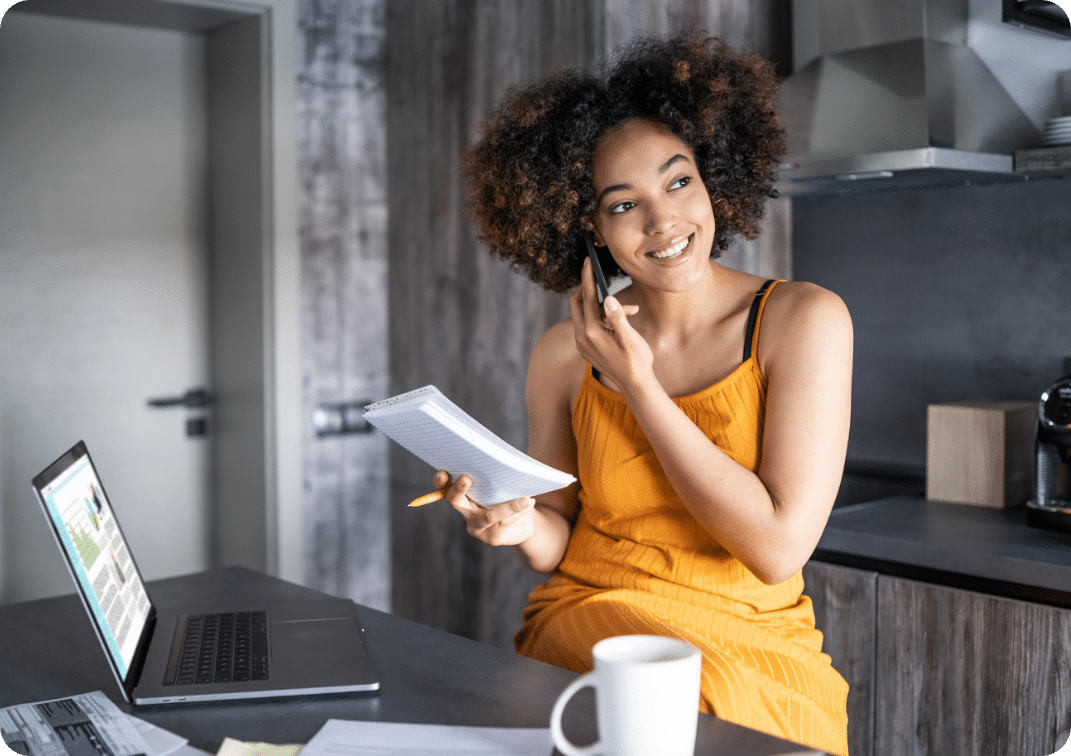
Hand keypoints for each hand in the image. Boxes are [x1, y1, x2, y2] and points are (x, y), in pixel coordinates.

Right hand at [434, 470, 537, 545]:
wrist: (526, 522)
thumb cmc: (511, 495)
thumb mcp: (504, 483)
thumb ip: (498, 474)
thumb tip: (505, 462)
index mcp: (464, 494)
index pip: (445, 487)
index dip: (441, 480)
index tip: (443, 472)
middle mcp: (466, 512)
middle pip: (455, 501)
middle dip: (458, 489)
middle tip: (466, 477)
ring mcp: (477, 527)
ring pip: (488, 516)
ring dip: (507, 507)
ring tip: (524, 499)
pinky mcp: (492, 538)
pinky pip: (504, 523)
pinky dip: (518, 511)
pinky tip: (529, 502)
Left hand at [569, 257, 650, 392]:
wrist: (635, 385)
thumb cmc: (637, 361)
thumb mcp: (631, 339)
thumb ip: (619, 318)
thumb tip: (609, 298)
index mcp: (592, 333)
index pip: (587, 298)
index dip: (588, 277)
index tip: (588, 261)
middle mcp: (582, 338)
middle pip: (577, 303)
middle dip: (586, 287)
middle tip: (596, 274)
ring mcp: (582, 344)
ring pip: (584, 314)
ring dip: (601, 306)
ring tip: (631, 310)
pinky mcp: (586, 348)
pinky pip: (588, 325)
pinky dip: (601, 318)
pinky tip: (623, 321)